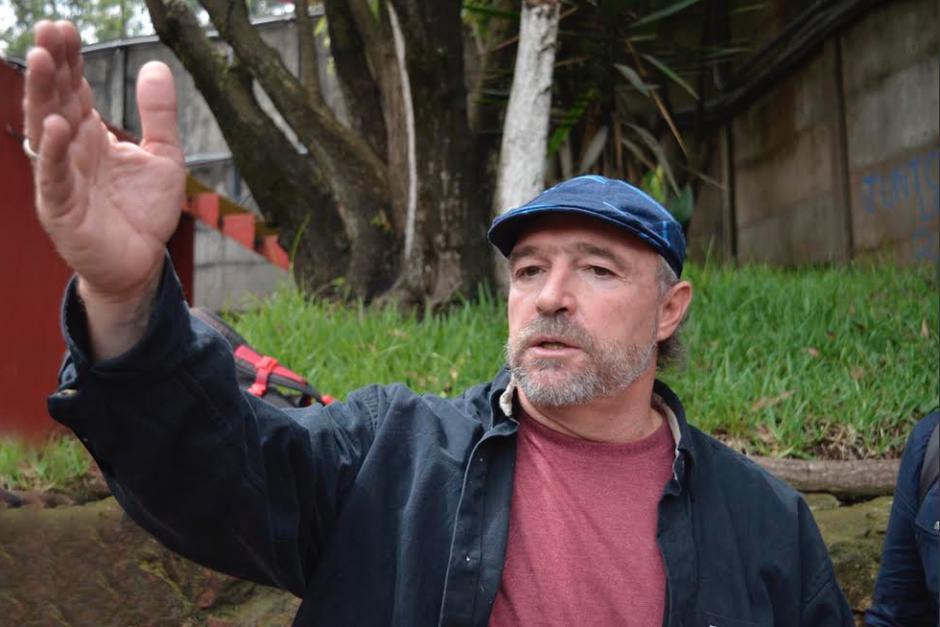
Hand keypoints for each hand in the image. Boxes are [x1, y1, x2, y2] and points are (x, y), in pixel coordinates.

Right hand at [25, 20, 184, 304]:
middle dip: (51, 66)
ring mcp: (61, 178)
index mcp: (91, 136)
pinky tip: (56, 125)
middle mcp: (70, 151)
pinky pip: (53, 176)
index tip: (66, 28)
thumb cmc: (144, 211)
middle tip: (49, 30)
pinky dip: (52, 151)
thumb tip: (155, 65)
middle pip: (55, 100)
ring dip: (42, 95)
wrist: (142, 263)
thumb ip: (158, 114)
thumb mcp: (164, 156)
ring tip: (43, 60)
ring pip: (45, 130)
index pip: (75, 89)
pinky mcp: (61, 208)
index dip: (70, 60)